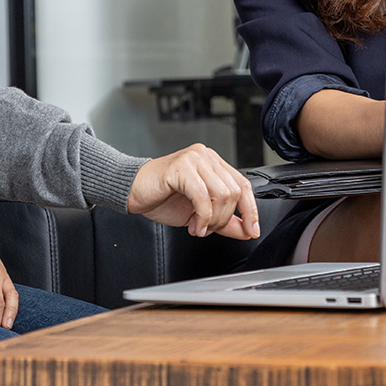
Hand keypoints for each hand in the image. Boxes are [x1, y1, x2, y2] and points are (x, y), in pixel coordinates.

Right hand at [127, 144, 259, 239]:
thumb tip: (247, 230)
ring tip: (198, 227)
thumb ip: (224, 220)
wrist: (133, 191)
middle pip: (234, 191)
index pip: (243, 184)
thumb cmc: (162, 197)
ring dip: (212, 220)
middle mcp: (206, 156)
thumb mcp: (200, 213)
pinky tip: (193, 225)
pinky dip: (202, 216)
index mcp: (213, 163)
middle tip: (208, 229)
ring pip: (221, 194)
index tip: (252, 230)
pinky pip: (203, 196)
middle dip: (224, 219)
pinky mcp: (181, 167)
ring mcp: (194, 159)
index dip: (251, 210)